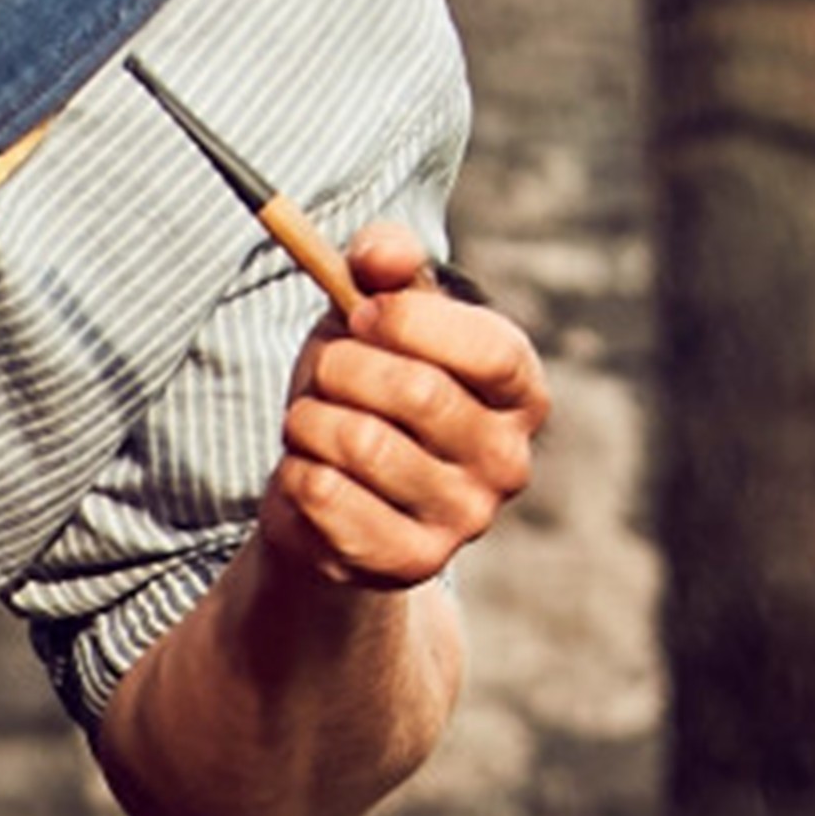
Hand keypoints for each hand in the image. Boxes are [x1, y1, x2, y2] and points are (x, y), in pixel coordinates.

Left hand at [258, 226, 544, 589]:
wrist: (326, 489)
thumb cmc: (361, 384)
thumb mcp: (370, 311)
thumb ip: (384, 262)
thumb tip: (381, 252)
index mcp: (519, 392)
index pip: (489, 349)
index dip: (409, 321)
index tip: (359, 315)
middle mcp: (509, 461)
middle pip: (417, 391)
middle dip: (340, 367)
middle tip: (326, 375)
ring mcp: (466, 519)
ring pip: (359, 442)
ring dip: (309, 420)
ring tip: (317, 426)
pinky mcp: (411, 562)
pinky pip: (324, 495)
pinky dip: (294, 472)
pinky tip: (311, 475)